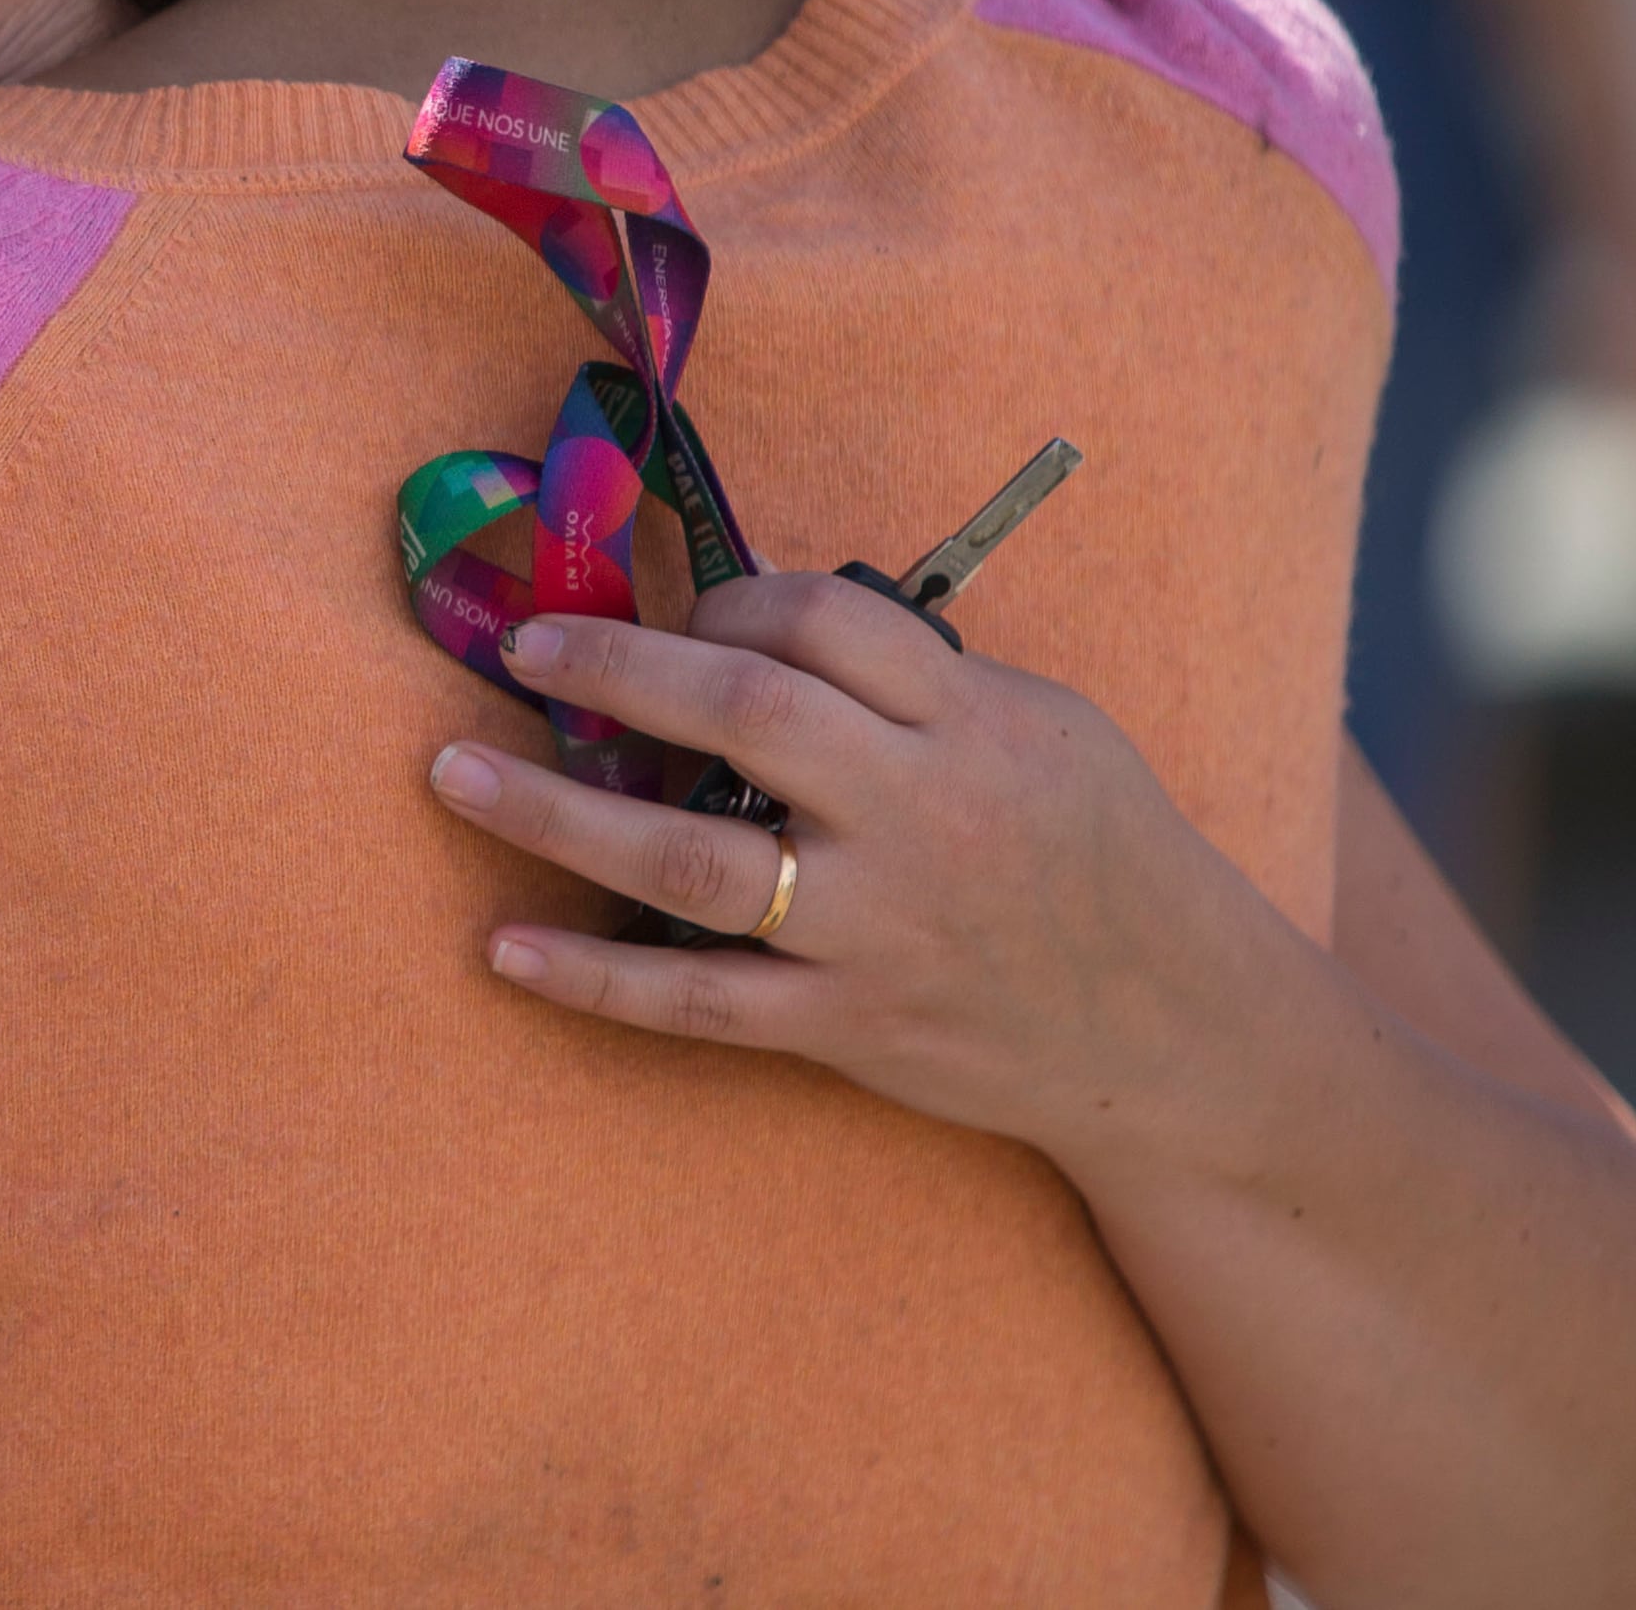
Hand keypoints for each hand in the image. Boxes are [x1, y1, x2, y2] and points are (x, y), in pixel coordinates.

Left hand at [426, 576, 1308, 1169]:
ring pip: (694, 864)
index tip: (680, 612)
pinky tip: (505, 946)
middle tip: (520, 648)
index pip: (828, 623)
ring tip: (454, 775)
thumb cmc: (1102, 852)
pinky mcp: (850, 1025)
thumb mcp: (1045, 726)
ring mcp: (878, 930)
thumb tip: (759, 621)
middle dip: (616, 670)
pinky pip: (701, 1003)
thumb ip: (917, 678)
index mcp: (974, 726)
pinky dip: (595, 977)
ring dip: (559, 816)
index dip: (733, 602)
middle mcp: (921, 820)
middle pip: (746, 717)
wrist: (1181, 1033)